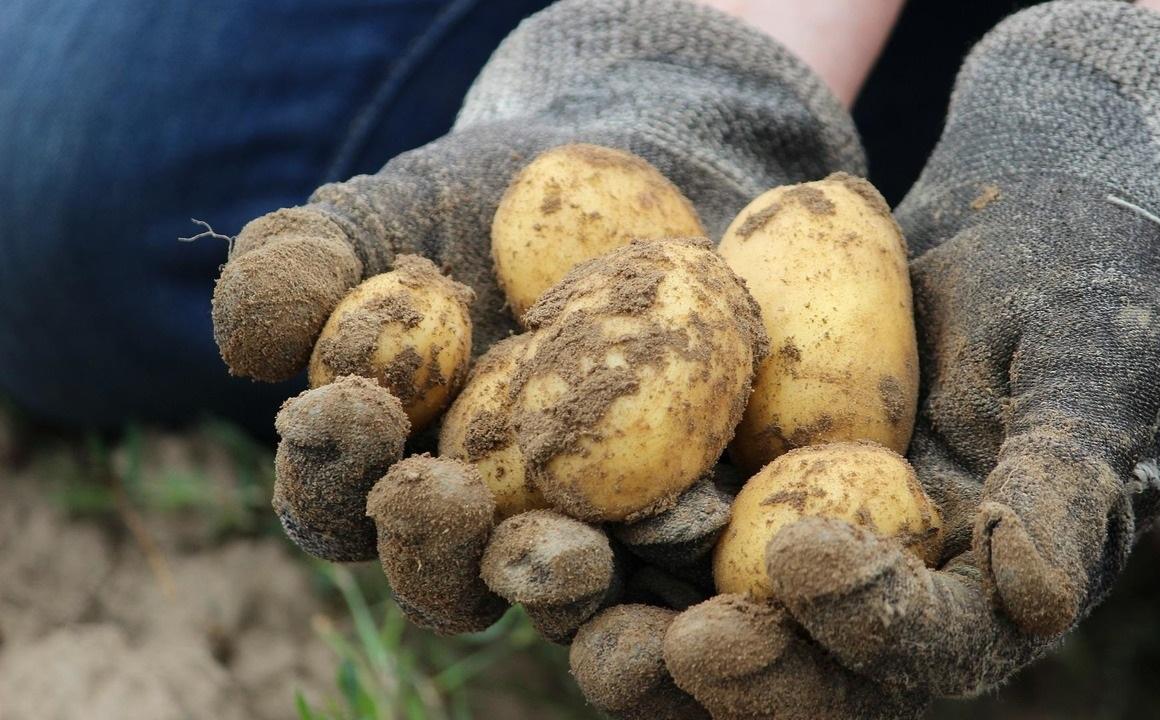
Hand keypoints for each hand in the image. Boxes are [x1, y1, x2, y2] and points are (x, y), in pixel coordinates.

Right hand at [227, 0, 860, 651]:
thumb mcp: (384, 215)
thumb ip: (303, 268)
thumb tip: (250, 344)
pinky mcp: (680, 521)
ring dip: (554, 586)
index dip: (330, 465)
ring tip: (568, 553)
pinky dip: (678, 560)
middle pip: (440, 578)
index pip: (332, 496)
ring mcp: (582, 533)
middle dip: (433, 547)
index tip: (357, 402)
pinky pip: (678, 564)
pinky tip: (696, 527)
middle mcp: (478, 525)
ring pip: (557, 596)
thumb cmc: (483, 204)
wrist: (634, 183)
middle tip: (447, 493)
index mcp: (386, 469)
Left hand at [573, 3, 1159, 717]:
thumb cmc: (1088, 293)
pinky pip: (653, 516)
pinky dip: (592, 517)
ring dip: (626, 618)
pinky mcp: (726, 480)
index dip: (863, 624)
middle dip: (725, 667)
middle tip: (651, 647)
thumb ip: (1069, 478)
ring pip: (703, 611)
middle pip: (795, 666)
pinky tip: (521, 493)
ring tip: (555, 582)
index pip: (923, 647)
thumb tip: (1041, 597)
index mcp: (974, 594)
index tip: (797, 559)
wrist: (1024, 227)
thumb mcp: (1097, 369)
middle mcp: (875, 591)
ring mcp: (792, 537)